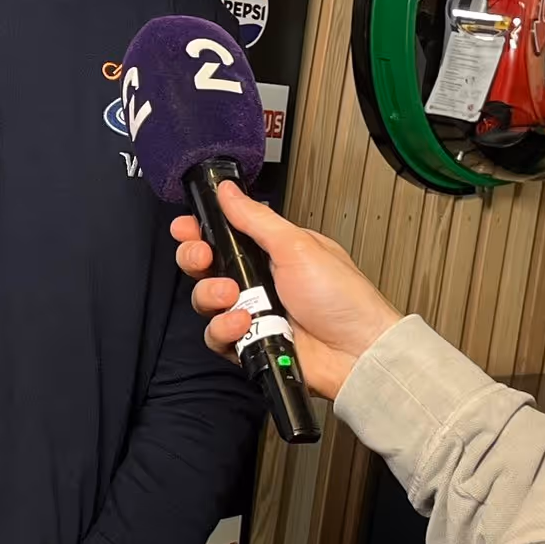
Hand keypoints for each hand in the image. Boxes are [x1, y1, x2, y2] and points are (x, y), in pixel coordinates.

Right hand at [171, 183, 399, 401]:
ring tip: (230, 295)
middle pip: (206, 266)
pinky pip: (217, 335)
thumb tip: (229, 190)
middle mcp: (259, 281)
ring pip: (206, 301)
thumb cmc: (343, 299)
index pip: (224, 235)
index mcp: (271, 252)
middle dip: (196, 258)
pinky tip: (243, 324)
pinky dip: (224, 329)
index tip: (186, 227)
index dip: (200, 230)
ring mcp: (253, 313)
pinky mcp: (249, 343)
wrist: (358, 353)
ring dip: (210, 295)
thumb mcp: (298, 246)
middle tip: (202, 258)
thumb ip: (256, 218)